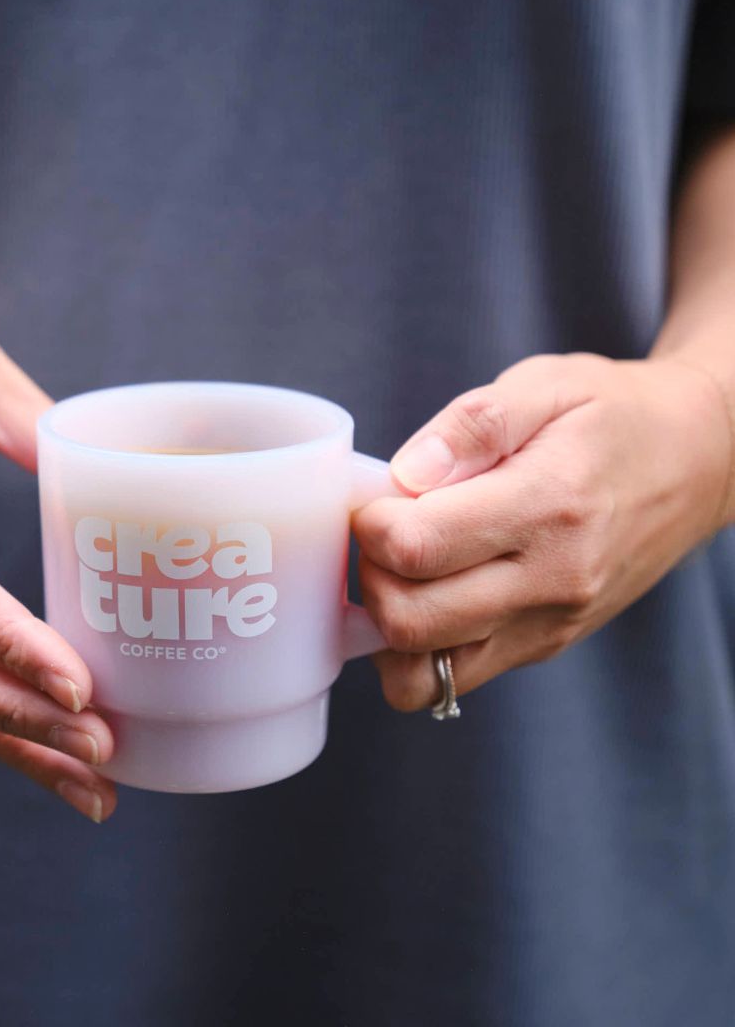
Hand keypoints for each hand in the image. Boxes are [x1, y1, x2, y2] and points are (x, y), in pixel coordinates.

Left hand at [353, 353, 733, 710]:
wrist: (697, 461)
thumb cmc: (610, 415)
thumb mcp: (544, 385)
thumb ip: (471, 425)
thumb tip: (405, 475)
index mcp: (547, 506)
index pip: (417, 548)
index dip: (371, 523)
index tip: (377, 496)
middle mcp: (551, 582)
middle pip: (410, 621)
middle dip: (369, 574)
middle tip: (384, 532)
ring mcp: (548, 625)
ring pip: (423, 670)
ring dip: (384, 622)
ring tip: (401, 568)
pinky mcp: (543, 647)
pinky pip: (451, 680)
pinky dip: (414, 652)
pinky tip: (423, 597)